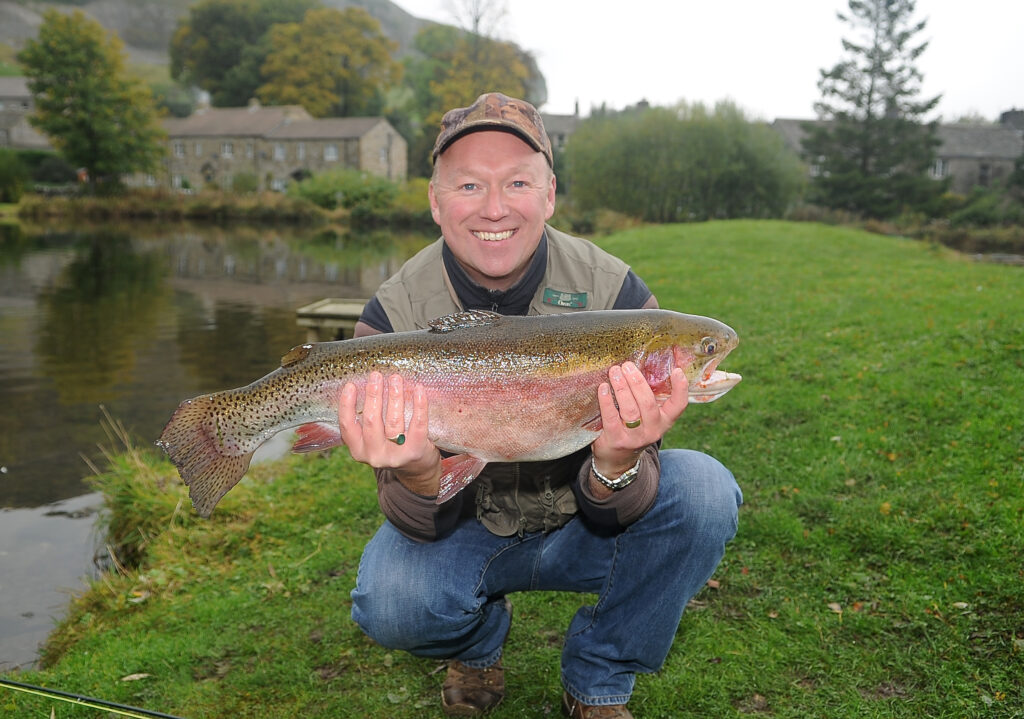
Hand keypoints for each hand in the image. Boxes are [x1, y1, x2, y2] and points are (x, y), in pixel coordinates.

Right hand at [337, 372, 441, 494]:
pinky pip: (418, 424)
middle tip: (376, 375)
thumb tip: (367, 385)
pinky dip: (419, 405)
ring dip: (395, 396)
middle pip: (371, 420)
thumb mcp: (373, 439)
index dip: (347, 404)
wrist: (417, 470)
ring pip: (394, 421)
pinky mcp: (416, 451)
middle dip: (373, 394)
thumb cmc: (392, 446)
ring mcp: (396, 455)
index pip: (347, 426)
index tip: (351, 385)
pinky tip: (418, 390)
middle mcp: (375, 455)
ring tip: (395, 379)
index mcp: (359, 450)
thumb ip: (366, 421)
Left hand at [590, 362, 688, 477]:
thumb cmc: (633, 428)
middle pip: (648, 403)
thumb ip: (648, 398)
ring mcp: (635, 437)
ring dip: (621, 388)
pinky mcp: (617, 440)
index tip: (677, 371)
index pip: (678, 406)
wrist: (618, 459)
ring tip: (615, 372)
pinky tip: (603, 388)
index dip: (681, 389)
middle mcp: (653, 430)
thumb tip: (638, 367)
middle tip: (627, 365)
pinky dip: (606, 401)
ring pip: (630, 409)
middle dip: (637, 382)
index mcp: (664, 421)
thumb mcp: (647, 417)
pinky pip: (611, 417)